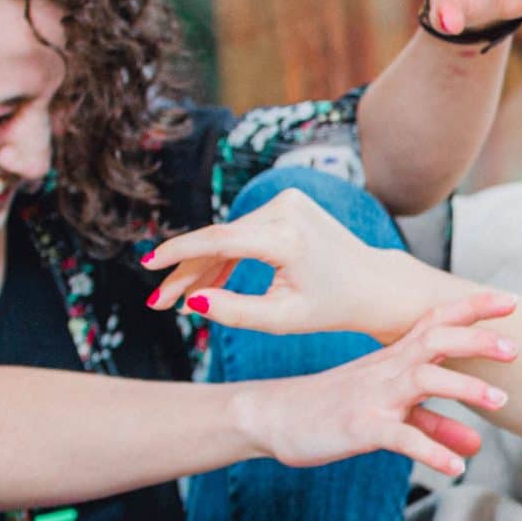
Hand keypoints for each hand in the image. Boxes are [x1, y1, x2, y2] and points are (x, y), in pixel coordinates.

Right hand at [144, 187, 442, 342]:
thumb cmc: (331, 307)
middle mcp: (286, 209)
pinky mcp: (287, 201)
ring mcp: (287, 199)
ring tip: (175, 298)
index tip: (148, 265)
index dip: (179, 253)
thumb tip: (190, 301)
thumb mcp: (282, 320)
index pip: (219, 241)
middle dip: (186, 272)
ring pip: (228, 235)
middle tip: (157, 303)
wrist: (373, 284)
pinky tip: (205, 281)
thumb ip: (235, 312)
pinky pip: (244, 230)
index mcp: (287, 238)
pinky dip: (225, 254)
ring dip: (203, 266)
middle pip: (219, 240)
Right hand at [237, 290, 518, 477]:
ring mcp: (373, 397)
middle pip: (436, 340)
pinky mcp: (361, 427)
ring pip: (424, 381)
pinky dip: (431, 450)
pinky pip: (401, 437)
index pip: (437, 322)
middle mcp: (387, 370)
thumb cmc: (332, 409)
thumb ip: (434, 427)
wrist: (273, 419)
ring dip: (465, 389)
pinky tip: (456, 467)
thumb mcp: (389, 416)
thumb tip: (474, 445)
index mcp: (393, 358)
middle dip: (477, 340)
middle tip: (515, 348)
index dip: (473, 309)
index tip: (510, 301)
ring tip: (501, 403)